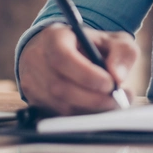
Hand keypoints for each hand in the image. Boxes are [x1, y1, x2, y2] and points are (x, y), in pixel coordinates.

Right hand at [18, 23, 138, 114]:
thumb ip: (122, 52)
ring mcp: (31, 81)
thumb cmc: (90, 45)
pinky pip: (58, 115)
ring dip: (89, 109)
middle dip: (93, 98)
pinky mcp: (33, 101)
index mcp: (53, 37)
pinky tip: (95, 108)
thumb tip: (118, 76)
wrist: (64, 51)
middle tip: (116, 100)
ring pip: (60, 105)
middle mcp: (36, 58)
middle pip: (60, 87)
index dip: (86, 75)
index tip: (110, 83)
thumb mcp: (111, 40)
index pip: (62, 58)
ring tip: (110, 103)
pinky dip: (80, 115)